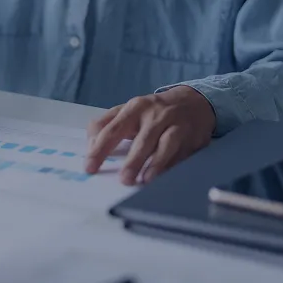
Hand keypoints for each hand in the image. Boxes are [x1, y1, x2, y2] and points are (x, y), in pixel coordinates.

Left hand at [84, 86, 215, 185]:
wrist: (192, 102)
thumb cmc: (151, 112)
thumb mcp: (126, 111)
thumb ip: (104, 126)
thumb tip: (90, 148)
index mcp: (134, 108)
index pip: (113, 129)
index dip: (100, 149)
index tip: (90, 168)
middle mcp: (156, 115)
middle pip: (143, 139)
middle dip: (133, 160)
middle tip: (124, 180)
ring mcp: (176, 125)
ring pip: (166, 144)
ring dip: (156, 164)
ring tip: (146, 180)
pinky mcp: (192, 137)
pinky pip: (182, 153)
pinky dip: (172, 166)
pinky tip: (164, 177)